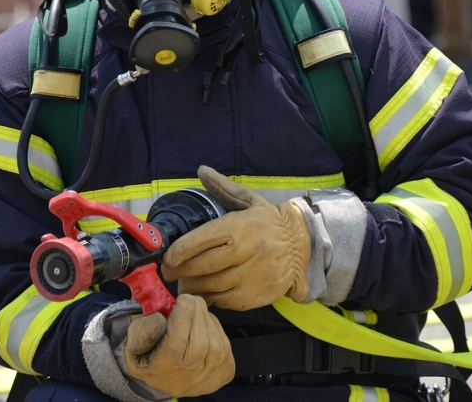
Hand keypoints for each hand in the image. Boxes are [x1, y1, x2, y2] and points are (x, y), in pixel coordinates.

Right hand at [123, 294, 233, 396]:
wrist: (168, 379)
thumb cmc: (150, 357)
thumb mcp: (133, 346)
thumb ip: (142, 331)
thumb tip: (160, 318)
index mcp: (164, 369)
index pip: (178, 341)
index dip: (183, 314)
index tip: (181, 299)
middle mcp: (190, 377)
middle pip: (200, 338)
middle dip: (196, 311)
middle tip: (187, 300)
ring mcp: (211, 376)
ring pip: (215, 337)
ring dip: (205, 318)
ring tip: (193, 314)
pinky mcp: (226, 371)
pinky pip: (225, 340)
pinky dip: (215, 328)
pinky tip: (202, 327)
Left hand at [161, 165, 310, 309]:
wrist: (303, 248)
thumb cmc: (270, 224)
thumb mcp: (249, 201)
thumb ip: (223, 188)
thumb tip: (202, 170)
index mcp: (241, 226)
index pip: (201, 240)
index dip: (179, 251)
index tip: (168, 256)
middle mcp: (246, 252)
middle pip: (201, 266)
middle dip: (179, 271)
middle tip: (169, 271)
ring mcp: (251, 277)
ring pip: (210, 287)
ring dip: (191, 286)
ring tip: (183, 282)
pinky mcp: (254, 297)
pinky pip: (223, 301)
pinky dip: (209, 297)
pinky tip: (204, 291)